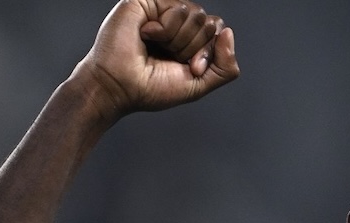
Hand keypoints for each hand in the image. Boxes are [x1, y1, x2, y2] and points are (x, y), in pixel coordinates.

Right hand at [70, 0, 238, 121]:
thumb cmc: (152, 87)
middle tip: (170, 58)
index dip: (209, 53)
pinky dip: (166, 30)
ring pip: (197, 14)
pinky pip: (179, 8)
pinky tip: (146, 35)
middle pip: (210, 23)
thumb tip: (228, 32)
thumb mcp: (200, 84)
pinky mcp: (147, 1)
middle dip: (194, 48)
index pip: (218, 32)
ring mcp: (162, 10)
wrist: (120, 87)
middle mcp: (177, 22)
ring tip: (157, 47)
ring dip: (179, 40)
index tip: (191, 69)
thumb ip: (226, 67)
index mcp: (189, 38)